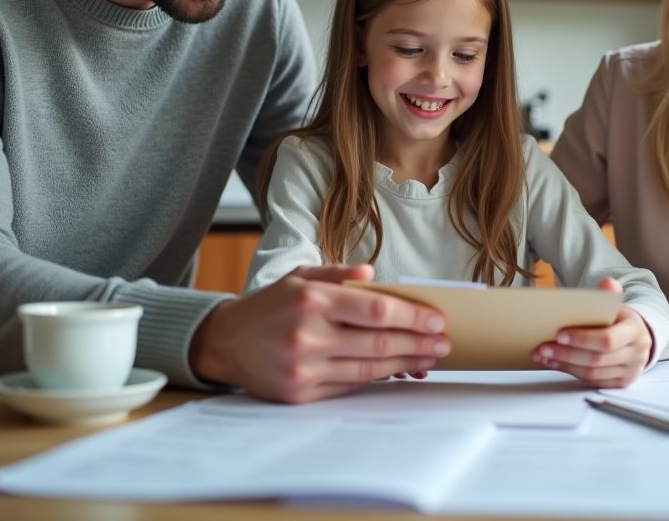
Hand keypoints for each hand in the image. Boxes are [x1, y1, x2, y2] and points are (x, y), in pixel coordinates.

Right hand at [188, 263, 449, 402]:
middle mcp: (307, 336)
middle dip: (417, 344)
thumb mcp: (300, 277)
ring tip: (428, 358)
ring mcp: (303, 369)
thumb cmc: (270, 306)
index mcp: (311, 301)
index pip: (375, 310)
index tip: (436, 321)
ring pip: (369, 368)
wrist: (225, 343)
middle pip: (378, 343)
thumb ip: (338, 274)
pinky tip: (397, 370)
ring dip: (405, 364)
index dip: (412, 317)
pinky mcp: (300, 394)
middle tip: (443, 344)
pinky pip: (350, 386)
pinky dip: (378, 377)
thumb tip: (373, 275)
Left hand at [530, 277, 652, 387]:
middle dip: (567, 354)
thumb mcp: (616, 306)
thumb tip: (608, 282)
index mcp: (635, 331)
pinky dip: (570, 372)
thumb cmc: (619, 320)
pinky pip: (592, 381)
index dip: (582, 339)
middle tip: (544, 348)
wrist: (636, 338)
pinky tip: (555, 363)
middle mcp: (636, 354)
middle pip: (597, 359)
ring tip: (544, 355)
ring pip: (592, 374)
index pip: (608, 340)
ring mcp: (629, 372)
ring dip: (565, 365)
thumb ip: (609, 295)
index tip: (559, 334)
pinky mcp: (620, 383)